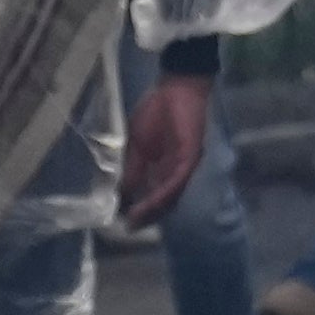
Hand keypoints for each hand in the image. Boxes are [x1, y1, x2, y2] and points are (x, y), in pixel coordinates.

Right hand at [117, 70, 210, 229]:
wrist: (175, 88)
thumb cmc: (157, 111)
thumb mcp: (137, 144)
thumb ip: (133, 168)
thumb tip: (123, 191)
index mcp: (164, 169)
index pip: (154, 196)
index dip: (141, 210)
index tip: (123, 221)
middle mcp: (176, 172)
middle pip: (164, 202)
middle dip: (147, 216)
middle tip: (129, 227)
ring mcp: (185, 166)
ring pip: (172, 196)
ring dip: (154, 209)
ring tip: (137, 218)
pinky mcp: (191, 157)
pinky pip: (178, 181)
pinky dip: (164, 192)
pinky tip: (150, 201)